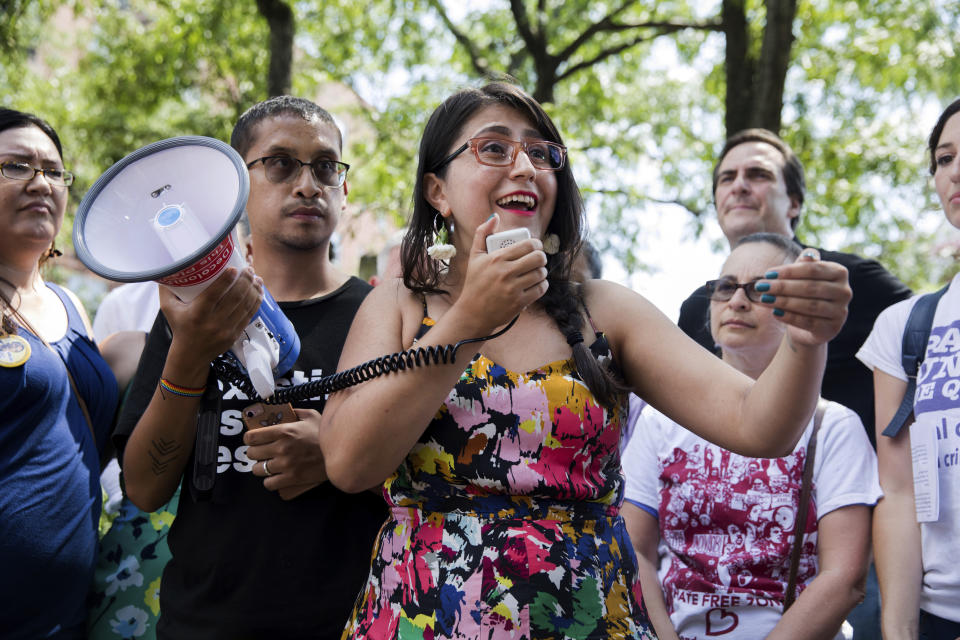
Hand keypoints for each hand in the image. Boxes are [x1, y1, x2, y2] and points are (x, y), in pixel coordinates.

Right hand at [160, 267, 262, 364]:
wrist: (190, 355)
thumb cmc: (180, 326)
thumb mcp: (168, 308)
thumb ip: (167, 288)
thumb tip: (169, 266)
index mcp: (197, 314)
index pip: (214, 294)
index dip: (225, 280)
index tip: (234, 268)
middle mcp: (213, 322)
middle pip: (234, 298)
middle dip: (245, 281)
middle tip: (249, 269)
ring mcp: (226, 330)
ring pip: (245, 306)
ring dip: (254, 290)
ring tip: (257, 278)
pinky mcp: (235, 335)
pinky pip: (249, 316)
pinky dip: (255, 302)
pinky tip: (259, 292)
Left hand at [244, 408, 327, 498]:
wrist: (341, 453)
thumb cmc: (325, 434)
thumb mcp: (311, 416)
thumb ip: (296, 412)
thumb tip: (285, 410)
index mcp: (284, 431)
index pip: (252, 437)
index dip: (249, 438)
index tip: (252, 439)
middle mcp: (282, 448)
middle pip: (252, 453)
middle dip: (255, 452)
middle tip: (261, 452)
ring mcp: (286, 465)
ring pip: (258, 470)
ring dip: (261, 467)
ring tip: (267, 465)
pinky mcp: (292, 479)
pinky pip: (269, 484)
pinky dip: (270, 481)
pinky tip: (275, 476)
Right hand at [455, 214, 548, 331]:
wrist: (472, 313)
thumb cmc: (474, 283)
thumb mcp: (474, 257)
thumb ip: (482, 233)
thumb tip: (494, 217)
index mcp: (497, 258)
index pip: (528, 245)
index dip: (537, 244)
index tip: (535, 246)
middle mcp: (506, 272)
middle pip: (538, 258)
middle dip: (541, 257)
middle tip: (538, 259)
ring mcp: (513, 289)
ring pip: (541, 273)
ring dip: (542, 271)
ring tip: (537, 271)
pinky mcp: (519, 303)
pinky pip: (540, 289)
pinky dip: (542, 285)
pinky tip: (537, 283)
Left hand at [753, 249, 850, 346]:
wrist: (811, 324)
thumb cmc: (805, 293)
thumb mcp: (804, 276)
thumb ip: (805, 264)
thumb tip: (808, 253)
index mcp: (839, 273)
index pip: (813, 269)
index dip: (789, 271)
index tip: (768, 273)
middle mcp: (844, 292)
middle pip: (810, 287)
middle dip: (782, 287)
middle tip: (761, 287)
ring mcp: (840, 311)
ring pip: (809, 306)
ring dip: (783, 302)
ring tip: (764, 299)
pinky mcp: (832, 328)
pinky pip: (808, 322)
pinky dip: (789, 317)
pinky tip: (774, 312)